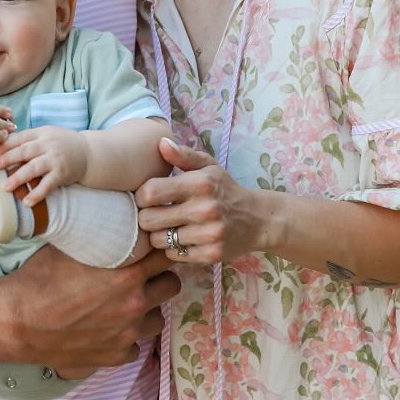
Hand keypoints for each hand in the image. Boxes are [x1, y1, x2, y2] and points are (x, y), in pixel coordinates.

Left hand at [0, 126, 88, 202]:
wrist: (88, 153)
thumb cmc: (62, 144)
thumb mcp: (47, 136)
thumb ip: (28, 140)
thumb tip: (0, 145)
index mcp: (42, 133)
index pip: (21, 137)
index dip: (6, 144)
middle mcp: (49, 145)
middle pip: (25, 151)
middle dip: (8, 158)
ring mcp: (56, 159)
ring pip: (34, 168)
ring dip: (19, 178)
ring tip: (5, 187)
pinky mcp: (62, 174)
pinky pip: (48, 185)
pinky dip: (37, 194)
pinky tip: (27, 202)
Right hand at [0, 243, 179, 372]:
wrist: (16, 322)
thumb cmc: (39, 279)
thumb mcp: (71, 247)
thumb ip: (101, 237)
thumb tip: (110, 218)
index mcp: (127, 275)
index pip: (165, 255)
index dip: (160, 249)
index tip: (152, 247)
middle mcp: (134, 305)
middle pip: (171, 286)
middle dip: (160, 277)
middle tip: (143, 273)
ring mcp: (127, 335)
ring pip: (157, 319)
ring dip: (147, 309)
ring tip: (126, 302)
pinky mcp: (114, 357)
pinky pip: (134, 346)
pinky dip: (126, 337)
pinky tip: (108, 327)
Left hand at [135, 137, 275, 265]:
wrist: (258, 219)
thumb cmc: (225, 189)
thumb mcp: (208, 166)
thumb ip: (183, 155)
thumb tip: (161, 143)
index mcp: (200, 184)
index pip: (150, 192)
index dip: (141, 196)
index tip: (147, 197)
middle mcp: (204, 209)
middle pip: (148, 220)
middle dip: (146, 217)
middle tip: (154, 214)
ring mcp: (208, 235)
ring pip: (158, 241)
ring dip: (158, 235)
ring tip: (168, 226)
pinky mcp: (211, 255)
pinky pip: (173, 255)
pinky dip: (173, 249)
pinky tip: (182, 239)